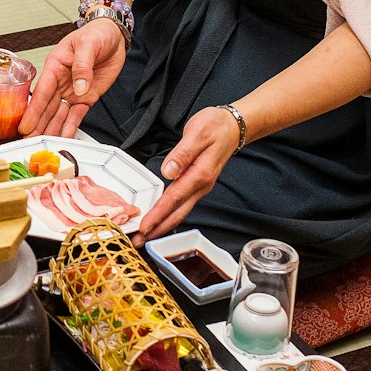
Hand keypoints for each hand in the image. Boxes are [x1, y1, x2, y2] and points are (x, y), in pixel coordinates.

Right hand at [19, 20, 127, 138]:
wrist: (114, 36)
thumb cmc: (96, 33)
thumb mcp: (88, 43)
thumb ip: (82, 65)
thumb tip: (79, 87)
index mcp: (55, 66)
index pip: (41, 92)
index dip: (33, 110)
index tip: (25, 125)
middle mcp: (60, 81)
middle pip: (47, 107)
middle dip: (37, 125)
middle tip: (29, 142)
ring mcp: (73, 91)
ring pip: (59, 114)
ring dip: (51, 129)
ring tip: (43, 144)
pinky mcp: (86, 97)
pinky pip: (76, 115)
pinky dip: (70, 127)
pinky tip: (64, 137)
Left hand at [137, 106, 240, 240]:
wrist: (232, 127)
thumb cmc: (214, 127)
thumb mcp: (197, 133)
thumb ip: (182, 154)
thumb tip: (168, 172)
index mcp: (199, 174)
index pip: (174, 199)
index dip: (158, 215)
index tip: (144, 228)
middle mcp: (201, 185)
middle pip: (177, 213)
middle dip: (157, 230)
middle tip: (137, 243)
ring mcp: (200, 187)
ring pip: (180, 212)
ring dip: (162, 226)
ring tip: (144, 237)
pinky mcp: (197, 185)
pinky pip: (182, 205)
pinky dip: (169, 216)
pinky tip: (160, 221)